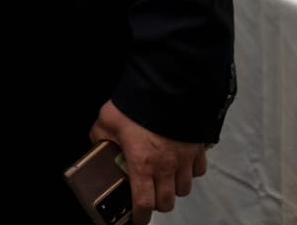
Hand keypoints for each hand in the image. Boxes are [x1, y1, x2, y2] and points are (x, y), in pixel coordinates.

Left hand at [89, 101, 207, 223]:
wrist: (168, 85)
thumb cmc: (137, 104)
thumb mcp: (108, 119)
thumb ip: (101, 135)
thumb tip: (97, 142)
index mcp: (142, 164)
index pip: (144, 203)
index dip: (140, 217)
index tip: (138, 220)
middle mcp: (166, 167)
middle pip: (167, 202)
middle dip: (157, 204)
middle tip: (150, 196)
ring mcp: (185, 158)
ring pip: (184, 188)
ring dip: (174, 188)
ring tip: (164, 178)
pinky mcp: (199, 148)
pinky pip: (199, 170)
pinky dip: (191, 172)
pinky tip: (181, 162)